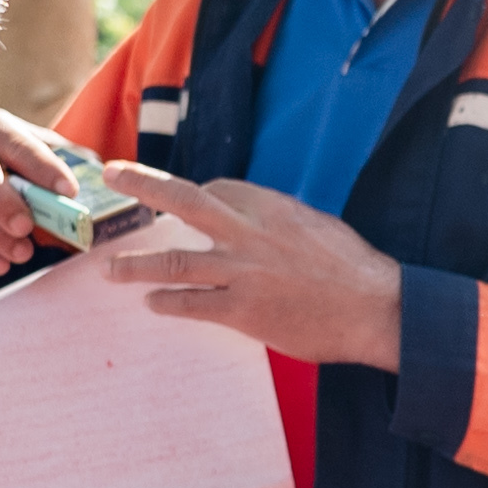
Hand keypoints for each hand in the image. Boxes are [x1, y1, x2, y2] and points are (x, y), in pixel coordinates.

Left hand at [99, 168, 407, 368]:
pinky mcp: (244, 311)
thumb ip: (276, 222)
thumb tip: (252, 225)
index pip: (216, 189)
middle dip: (143, 185)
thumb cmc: (352, 269)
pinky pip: (192, 304)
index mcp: (270, 206)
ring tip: (110, 270)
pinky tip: (152, 303)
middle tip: (111, 176)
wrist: (377, 308)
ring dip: (137, 264)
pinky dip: (167, 302)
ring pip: (175, 260)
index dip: (192, 196)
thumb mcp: (314, 226)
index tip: (176, 205)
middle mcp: (250, 233)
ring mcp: (243, 273)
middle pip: (184, 201)